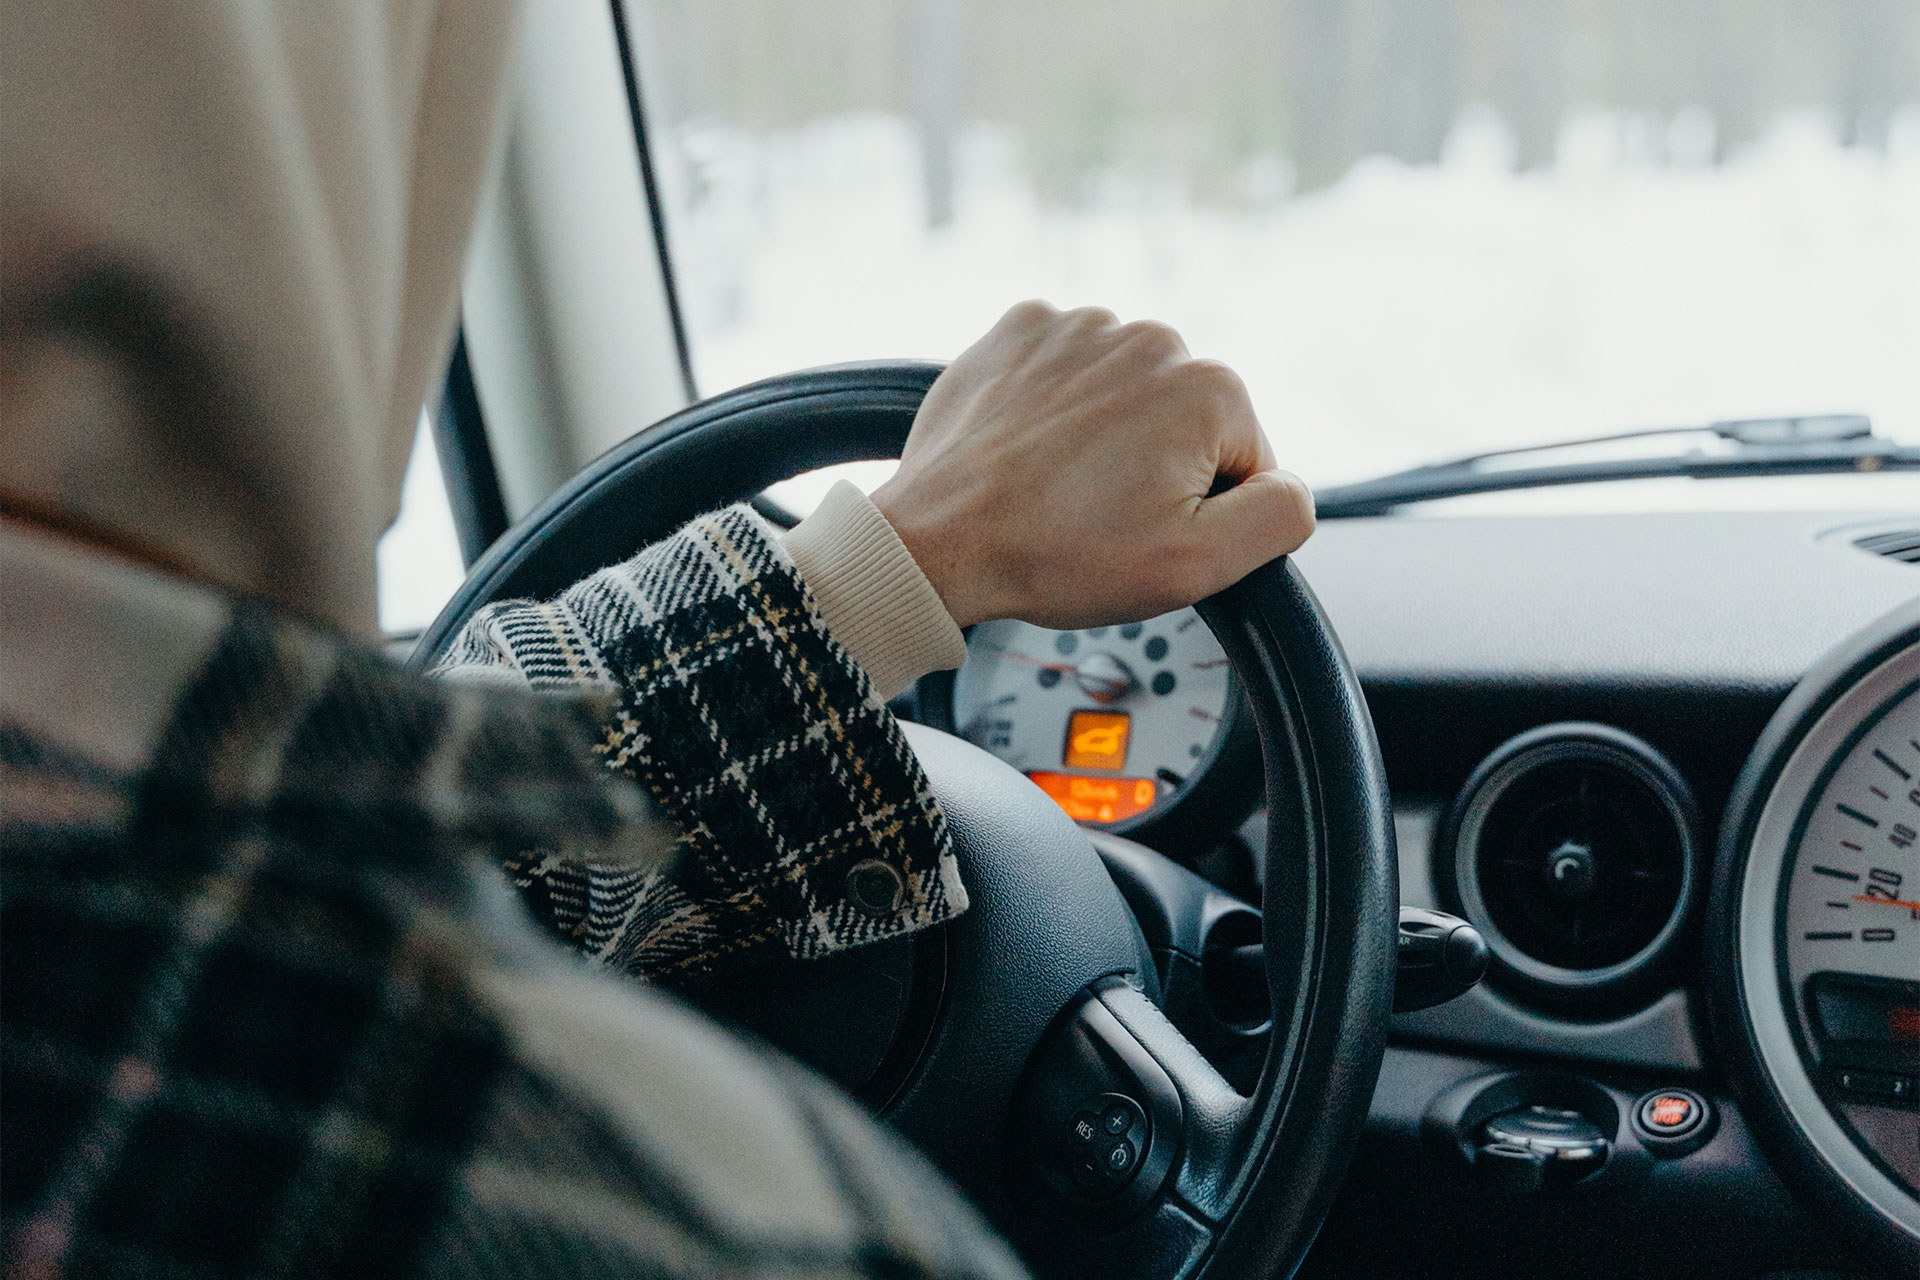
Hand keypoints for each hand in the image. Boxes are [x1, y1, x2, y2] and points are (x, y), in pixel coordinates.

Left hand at [871, 301, 1314, 629]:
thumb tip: (1292, 486)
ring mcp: (1080, 324)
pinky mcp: (1021, 329)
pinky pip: (1065, 368)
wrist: (938, 542)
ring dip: (1106, 435)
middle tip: (1098, 515)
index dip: (1203, 509)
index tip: (1146, 529)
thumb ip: (1278, 517)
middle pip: (1186, 419)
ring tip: (1059, 485)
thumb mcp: (1196, 565)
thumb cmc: (1058, 557)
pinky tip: (1031, 448)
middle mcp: (1151, 337)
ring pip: (1126, 393)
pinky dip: (1055, 406)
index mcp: (1209, 389)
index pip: (1245, 460)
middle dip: (1157, 467)